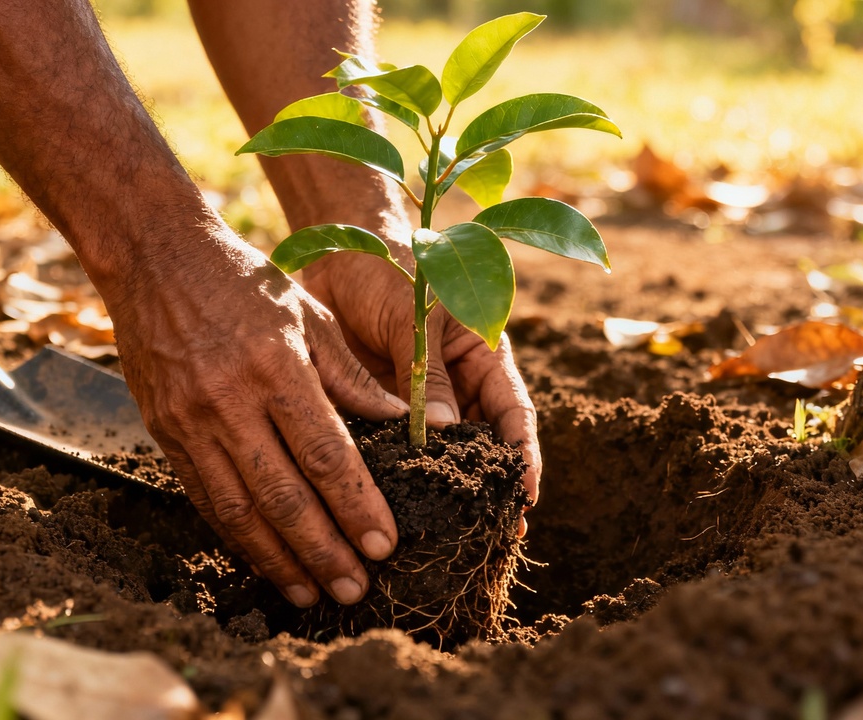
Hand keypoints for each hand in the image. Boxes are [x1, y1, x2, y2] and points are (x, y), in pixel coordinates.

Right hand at [104, 223, 407, 607]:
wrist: (155, 260)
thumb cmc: (245, 282)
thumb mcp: (311, 316)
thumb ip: (354, 378)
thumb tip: (403, 430)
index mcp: (277, 368)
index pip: (325, 454)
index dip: (356, 505)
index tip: (384, 545)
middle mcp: (230, 402)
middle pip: (282, 496)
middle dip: (322, 551)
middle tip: (355, 590)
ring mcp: (190, 422)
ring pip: (238, 510)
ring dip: (277, 560)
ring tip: (310, 595)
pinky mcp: (165, 434)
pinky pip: (204, 498)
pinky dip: (235, 536)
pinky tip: (263, 560)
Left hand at [302, 247, 542, 521]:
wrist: (336, 246)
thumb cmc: (387, 266)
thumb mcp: (410, 314)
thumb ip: (425, 371)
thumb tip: (445, 433)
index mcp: (481, 354)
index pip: (513, 414)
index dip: (522, 456)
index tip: (526, 497)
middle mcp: (458, 383)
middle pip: (482, 444)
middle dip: (488, 488)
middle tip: (492, 535)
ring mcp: (420, 399)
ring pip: (439, 454)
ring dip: (442, 490)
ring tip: (447, 535)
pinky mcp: (380, 407)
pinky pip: (393, 448)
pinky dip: (396, 477)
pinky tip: (393, 511)